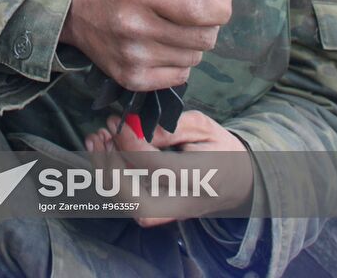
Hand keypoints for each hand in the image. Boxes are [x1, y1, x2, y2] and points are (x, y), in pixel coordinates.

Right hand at [60, 0, 230, 90]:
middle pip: (202, 37)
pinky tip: (168, 48)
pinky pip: (179, 76)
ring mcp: (132, 56)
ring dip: (195, 44)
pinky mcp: (130, 78)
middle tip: (203, 16)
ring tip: (181, 31)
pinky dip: (181, 63)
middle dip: (212, 25)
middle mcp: (134, 25)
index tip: (222, 1)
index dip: (220, 7)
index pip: (196, 9)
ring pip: (193, 58)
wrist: (72, 13)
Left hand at [85, 111, 252, 225]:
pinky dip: (114, 181)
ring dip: (108, 175)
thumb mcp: (203, 127)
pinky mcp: (162, 214)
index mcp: (201, 176)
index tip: (117, 121)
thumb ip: (170, 128)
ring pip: (132, 208)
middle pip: (140, 202)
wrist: (239, 181)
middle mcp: (185, 202)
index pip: (158, 168)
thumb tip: (135, 127)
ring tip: (97, 142)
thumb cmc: (221, 148)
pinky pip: (132, 205)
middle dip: (113, 170)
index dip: (131, 144)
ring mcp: (173, 213)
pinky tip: (106, 155)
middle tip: (101, 136)